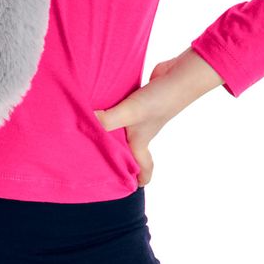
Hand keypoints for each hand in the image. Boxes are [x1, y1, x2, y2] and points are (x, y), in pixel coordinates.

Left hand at [93, 55, 182, 187]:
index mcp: (140, 142)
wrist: (178, 75)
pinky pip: (120, 105)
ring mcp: (139, 114)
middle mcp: (140, 131)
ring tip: (87, 128)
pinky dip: (110, 105)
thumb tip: (84, 121)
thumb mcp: (131, 113)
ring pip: (121, 126)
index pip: (144, 169)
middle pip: (127, 149)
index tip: (124, 188)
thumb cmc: (159, 101)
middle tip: (92, 156)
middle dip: (114, 154)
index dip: (137, 181)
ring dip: (108, 126)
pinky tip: (95, 100)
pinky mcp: (138, 97)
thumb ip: (108, 120)